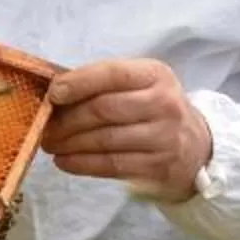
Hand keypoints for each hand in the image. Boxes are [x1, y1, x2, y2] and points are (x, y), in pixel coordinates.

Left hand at [45, 57, 212, 201]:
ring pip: (104, 140)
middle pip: (104, 109)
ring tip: (50, 144)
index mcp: (156, 75)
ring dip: (69, 143)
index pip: (112, 74)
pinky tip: (64, 161)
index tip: (52, 94)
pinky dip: (81, 163)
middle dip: (67, 119)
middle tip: (45, 127)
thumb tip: (53, 93)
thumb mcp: (139, 86)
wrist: (194, 147)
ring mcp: (164, 137)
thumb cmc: (152, 110)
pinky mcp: (158, 166)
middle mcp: (164, 103)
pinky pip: (110, 165)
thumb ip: (102, 85)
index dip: (78, 83)